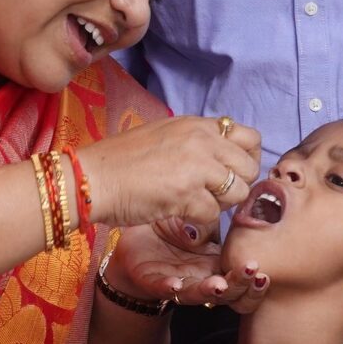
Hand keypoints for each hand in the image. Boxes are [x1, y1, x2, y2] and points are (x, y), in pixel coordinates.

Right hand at [79, 115, 263, 229]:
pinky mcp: (186, 194)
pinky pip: (213, 214)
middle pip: (250, 167)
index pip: (250, 136)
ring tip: (195, 203)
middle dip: (237, 186)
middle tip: (214, 194)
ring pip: (237, 192)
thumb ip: (195, 141)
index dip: (247, 159)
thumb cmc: (121, 161)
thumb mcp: (163, 135)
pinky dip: (198, 219)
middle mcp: (202, 141)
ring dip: (221, 204)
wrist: (92, 177)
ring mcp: (196, 167)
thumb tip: (220, 156)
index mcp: (197, 124)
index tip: (231, 173)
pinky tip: (178, 212)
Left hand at [111, 216, 267, 310]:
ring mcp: (180, 282)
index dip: (256, 280)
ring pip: (199, 294)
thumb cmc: (171, 230)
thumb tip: (230, 214)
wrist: (136, 238)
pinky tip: (176, 284)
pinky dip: (171, 288)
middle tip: (252, 272)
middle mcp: (203, 278)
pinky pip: (163, 289)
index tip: (264, 268)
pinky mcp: (153, 282)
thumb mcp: (196, 221)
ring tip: (219, 284)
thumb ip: (212, 223)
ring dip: (211, 290)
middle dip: (241, 286)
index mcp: (218, 264)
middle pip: (230, 293)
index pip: (243, 279)